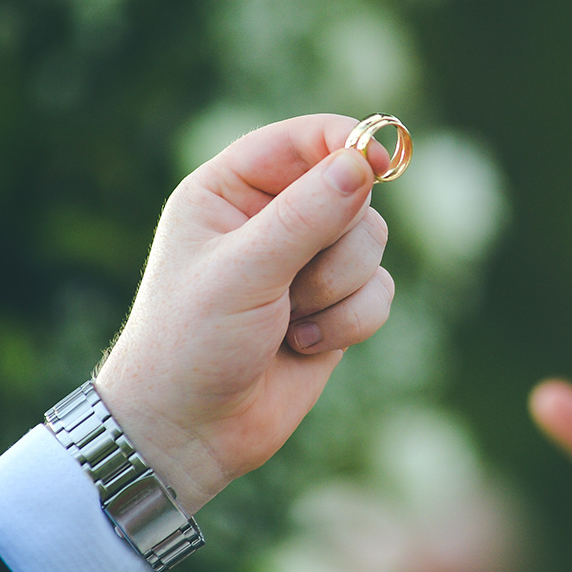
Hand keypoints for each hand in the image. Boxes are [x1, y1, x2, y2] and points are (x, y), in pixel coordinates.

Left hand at [95, 114, 395, 513]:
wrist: (191, 432)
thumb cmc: (192, 343)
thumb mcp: (241, 273)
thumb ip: (304, 216)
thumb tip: (362, 163)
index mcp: (231, 189)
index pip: (303, 139)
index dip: (346, 142)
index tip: (378, 163)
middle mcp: (272, 217)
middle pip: (353, 192)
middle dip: (335, 244)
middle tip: (295, 284)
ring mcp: (307, 262)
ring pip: (372, 244)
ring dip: (339, 289)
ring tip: (290, 322)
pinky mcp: (335, 305)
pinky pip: (380, 291)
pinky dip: (351, 321)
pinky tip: (304, 345)